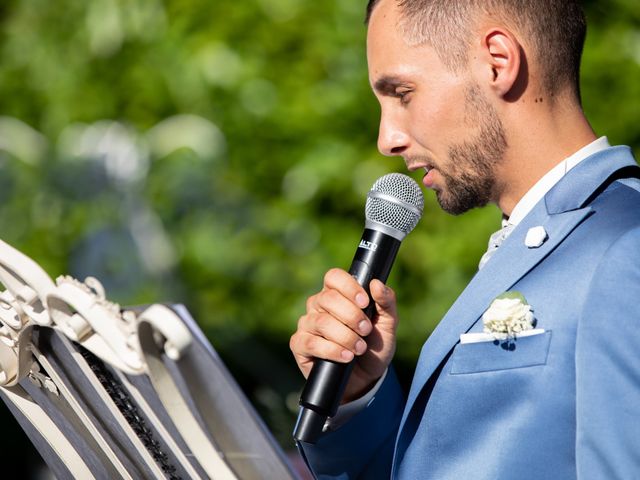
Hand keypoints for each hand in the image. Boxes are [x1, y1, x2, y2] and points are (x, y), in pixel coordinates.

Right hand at [290, 268, 398, 401]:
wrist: (365, 378)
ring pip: (321, 322)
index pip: (334, 277)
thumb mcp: (388, 324)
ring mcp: (307, 324)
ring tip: (359, 348)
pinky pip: (311, 342)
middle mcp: (318, 305)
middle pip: (327, 299)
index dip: (349, 287)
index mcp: (337, 294)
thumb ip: (386, 302)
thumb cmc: (374, 346)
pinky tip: (346, 357)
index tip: (365, 303)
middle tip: (366, 330)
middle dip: (351, 316)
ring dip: (345, 336)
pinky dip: (332, 350)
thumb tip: (376, 283)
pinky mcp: (299, 344)